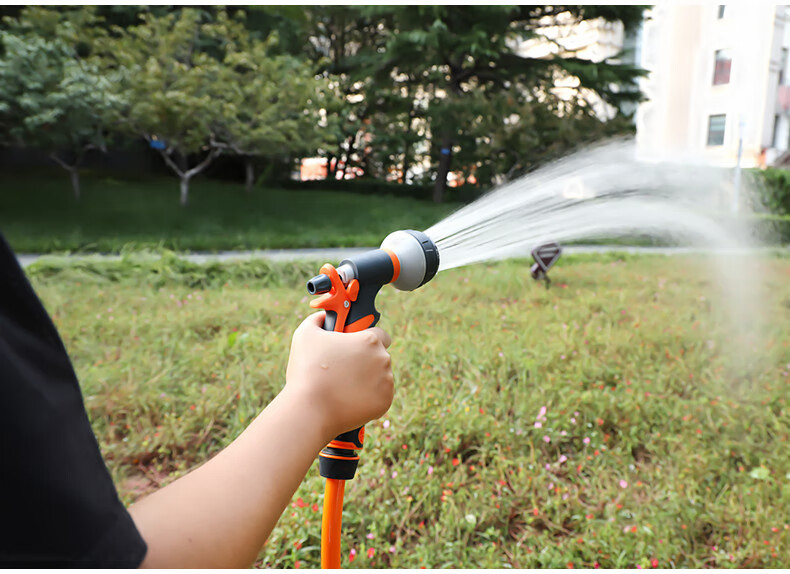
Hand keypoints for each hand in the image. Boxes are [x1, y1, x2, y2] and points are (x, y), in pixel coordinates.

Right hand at [283, 312, 393, 440]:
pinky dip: (369, 398)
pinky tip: (350, 398)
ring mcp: (386, 382)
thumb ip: (318, 319)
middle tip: (344, 369)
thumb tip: (324, 316)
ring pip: (381, 377)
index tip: (356, 348)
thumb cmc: (307, 370)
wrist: (309, 409)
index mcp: (370, 340)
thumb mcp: (305, 334)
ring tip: (343, 386)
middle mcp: (383, 359)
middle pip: (379, 357)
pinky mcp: (385, 402)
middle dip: (366, 361)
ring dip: (368, 379)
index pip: (380, 335)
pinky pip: (380, 396)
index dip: (367, 340)